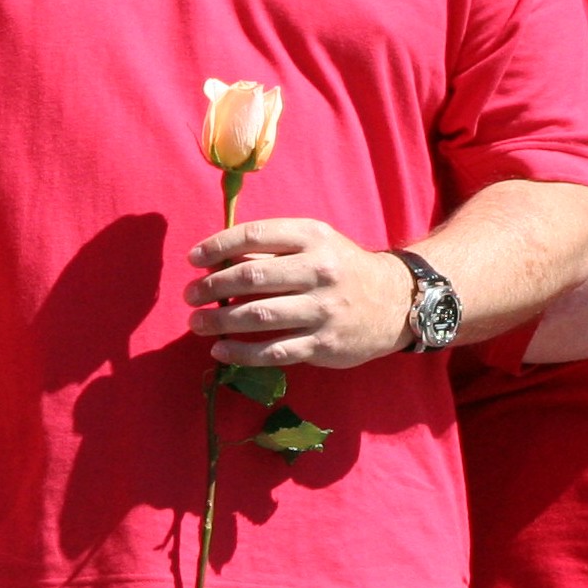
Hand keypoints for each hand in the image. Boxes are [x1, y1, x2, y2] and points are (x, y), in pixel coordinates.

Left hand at [184, 218, 415, 367]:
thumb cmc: (343, 269)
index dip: (217, 246)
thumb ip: (275, 247)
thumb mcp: (318, 243)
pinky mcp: (324, 344)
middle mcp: (319, 271)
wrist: (397, 302)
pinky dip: (242, 352)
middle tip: (190, 295)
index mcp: (314, 237)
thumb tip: (219, 261)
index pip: (255, 235)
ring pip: (258, 315)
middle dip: (212, 286)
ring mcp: (323, 310)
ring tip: (197, 323)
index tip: (193, 258)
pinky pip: (274, 351)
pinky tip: (221, 350)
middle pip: (251, 276)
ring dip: (219, 320)